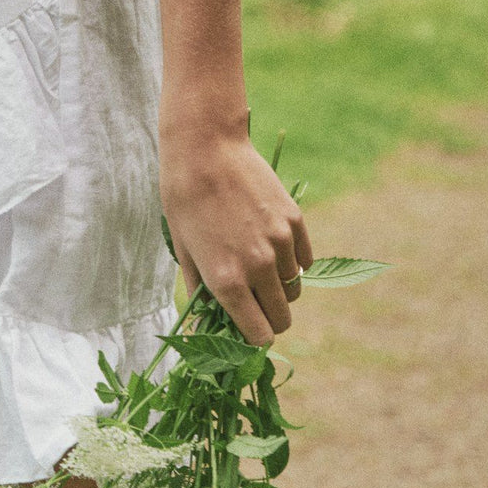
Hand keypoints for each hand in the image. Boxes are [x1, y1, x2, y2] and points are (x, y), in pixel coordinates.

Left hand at [160, 127, 313, 346]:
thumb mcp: (183, 250)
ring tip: (258, 269)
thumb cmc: (183, 200)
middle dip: (269, 318)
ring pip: (294, 289)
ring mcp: (280, 244)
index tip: (246, 330)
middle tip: (254, 305)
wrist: (205, 149)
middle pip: (282, 318)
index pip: (259, 336)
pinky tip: (272, 248)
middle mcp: (259, 268)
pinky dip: (293, 263)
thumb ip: (200, 290)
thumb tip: (207, 322)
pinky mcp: (295, 222)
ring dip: (280, 289)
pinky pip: (305, 261)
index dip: (253, 338)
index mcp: (227, 281)